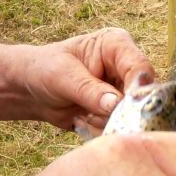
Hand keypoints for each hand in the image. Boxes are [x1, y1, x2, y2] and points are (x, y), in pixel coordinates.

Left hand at [22, 27, 154, 133]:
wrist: (31, 90)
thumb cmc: (45, 70)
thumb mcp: (63, 77)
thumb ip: (89, 90)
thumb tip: (115, 104)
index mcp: (116, 45)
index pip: (139, 67)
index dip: (138, 88)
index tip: (126, 106)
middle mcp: (125, 67)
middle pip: (143, 94)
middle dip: (120, 111)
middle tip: (94, 115)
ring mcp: (123, 91)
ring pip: (131, 115)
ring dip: (105, 122)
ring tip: (80, 114)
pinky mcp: (117, 111)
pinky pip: (119, 127)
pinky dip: (100, 129)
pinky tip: (81, 120)